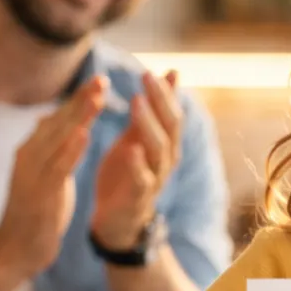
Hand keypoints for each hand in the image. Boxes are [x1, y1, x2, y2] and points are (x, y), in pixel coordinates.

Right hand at [0, 78, 102, 277]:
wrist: (14, 250)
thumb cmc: (33, 212)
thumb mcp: (44, 174)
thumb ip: (50, 150)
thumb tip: (53, 123)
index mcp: (31, 151)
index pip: (57, 119)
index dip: (77, 100)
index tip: (98, 81)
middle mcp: (28, 156)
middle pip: (57, 122)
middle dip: (80, 100)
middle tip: (102, 78)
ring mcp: (32, 174)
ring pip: (58, 139)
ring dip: (78, 116)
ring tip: (97, 97)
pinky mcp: (39, 194)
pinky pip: (57, 167)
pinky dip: (70, 149)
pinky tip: (84, 134)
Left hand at [91, 71, 181, 250]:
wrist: (117, 219)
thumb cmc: (129, 172)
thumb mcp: (140, 135)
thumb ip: (153, 109)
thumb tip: (171, 73)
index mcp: (166, 144)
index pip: (172, 114)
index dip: (166, 93)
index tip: (155, 71)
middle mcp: (166, 159)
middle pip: (170, 127)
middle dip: (160, 101)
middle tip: (146, 77)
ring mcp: (155, 178)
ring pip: (158, 149)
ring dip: (149, 124)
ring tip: (136, 102)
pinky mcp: (138, 197)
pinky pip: (142, 179)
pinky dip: (137, 164)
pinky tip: (130, 148)